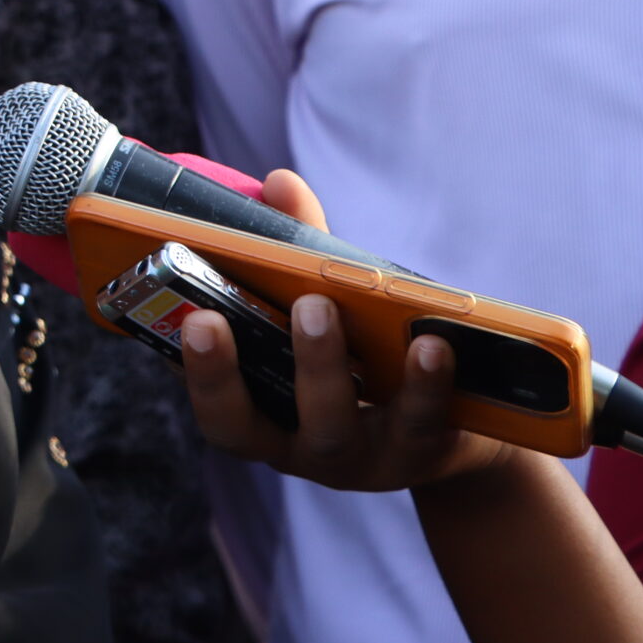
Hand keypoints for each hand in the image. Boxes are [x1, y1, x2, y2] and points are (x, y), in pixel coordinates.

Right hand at [179, 169, 514, 491]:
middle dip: (234, 371)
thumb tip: (279, 182)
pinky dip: (425, 383)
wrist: (451, 433)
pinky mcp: (419, 455)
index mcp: (257, 415)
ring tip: (325, 304)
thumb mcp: (324, 310)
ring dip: (323, 365)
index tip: (192, 320)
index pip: (210, 405)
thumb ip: (296, 253)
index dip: (196, 371)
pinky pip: (419, 423)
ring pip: (331, 428)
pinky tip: (431, 343)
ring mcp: (355, 459)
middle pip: (252, 426)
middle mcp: (295, 448)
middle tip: (227, 311)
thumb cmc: (363, 361)